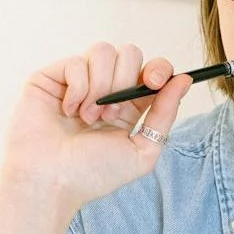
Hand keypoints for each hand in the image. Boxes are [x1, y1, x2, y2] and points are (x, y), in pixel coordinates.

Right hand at [1, 43, 193, 214]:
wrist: (50, 182)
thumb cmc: (91, 175)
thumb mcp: (141, 151)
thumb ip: (165, 115)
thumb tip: (184, 79)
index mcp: (128, 106)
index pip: (151, 70)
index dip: (158, 69)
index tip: (155, 82)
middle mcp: (103, 90)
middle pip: (129, 53)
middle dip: (124, 82)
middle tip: (110, 115)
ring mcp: (76, 81)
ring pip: (103, 51)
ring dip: (100, 87)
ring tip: (87, 117)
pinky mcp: (52, 77)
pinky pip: (76, 62)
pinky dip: (76, 88)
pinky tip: (67, 111)